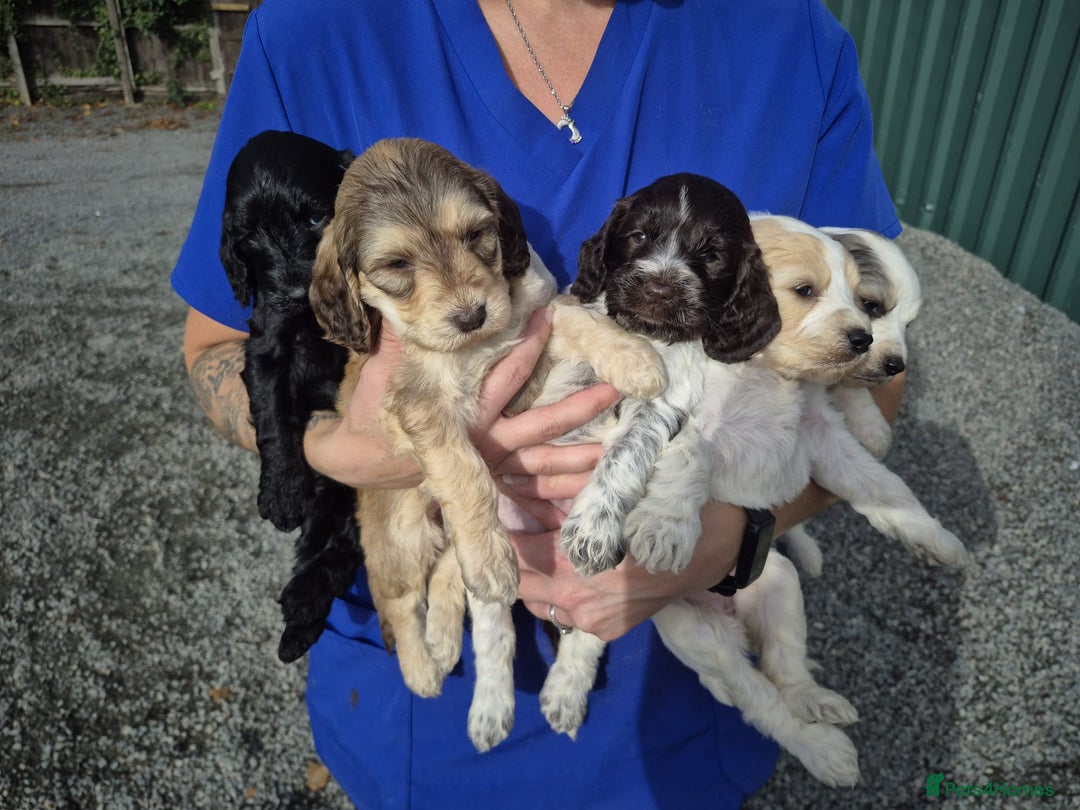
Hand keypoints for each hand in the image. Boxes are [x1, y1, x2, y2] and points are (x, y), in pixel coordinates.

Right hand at [305, 307, 619, 490]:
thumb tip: (412, 300)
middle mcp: (481, 438)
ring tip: (611, 446)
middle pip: (539, 424)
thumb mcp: (383, 370)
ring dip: (577, 456)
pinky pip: (530, 489)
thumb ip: (403, 338)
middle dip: (579, 406)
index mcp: (461, 410)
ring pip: (541, 460)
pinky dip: (559, 489)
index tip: (554, 319)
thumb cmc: (372, 411)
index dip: (531, 345)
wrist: (357, 460)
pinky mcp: (488, 478)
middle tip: (614, 389)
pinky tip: (587, 481)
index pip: (506, 374)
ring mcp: (487, 462)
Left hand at [513, 500, 744, 640]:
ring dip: (533, 576)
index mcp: (579, 567)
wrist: (721, 542)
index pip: (517, 556)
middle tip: (509, 530)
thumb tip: (515, 484)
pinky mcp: (609, 630)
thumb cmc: (666, 505)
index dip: (502, 534)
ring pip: (540, 602)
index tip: (492, 515)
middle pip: (522, 585)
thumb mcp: (610, 494)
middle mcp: (581, 603)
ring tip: (535, 547)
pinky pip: (566, 612)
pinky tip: (565, 566)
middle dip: (513, 558)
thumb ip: (560, 498)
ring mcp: (596, 623)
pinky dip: (558, 591)